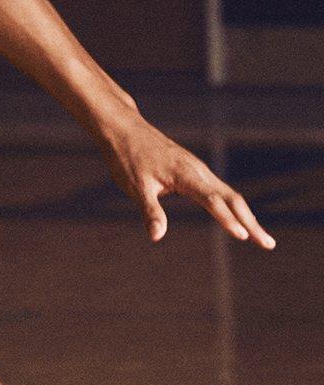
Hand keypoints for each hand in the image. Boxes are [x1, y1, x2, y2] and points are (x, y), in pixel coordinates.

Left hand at [100, 116, 273, 248]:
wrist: (126, 130)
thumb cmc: (128, 159)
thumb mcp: (135, 187)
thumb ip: (149, 211)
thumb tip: (156, 236)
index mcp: (187, 175)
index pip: (213, 201)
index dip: (228, 219)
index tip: (243, 236)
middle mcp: (199, 172)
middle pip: (233, 200)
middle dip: (251, 223)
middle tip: (268, 244)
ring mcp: (199, 171)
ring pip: (230, 196)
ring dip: (247, 217)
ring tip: (260, 238)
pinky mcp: (194, 172)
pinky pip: (220, 192)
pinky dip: (233, 208)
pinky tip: (239, 220)